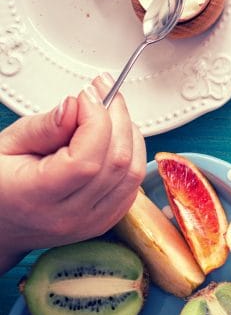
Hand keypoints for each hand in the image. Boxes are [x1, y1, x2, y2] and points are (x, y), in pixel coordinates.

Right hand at [0, 75, 146, 272]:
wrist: (0, 220)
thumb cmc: (0, 182)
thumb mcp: (7, 145)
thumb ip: (43, 127)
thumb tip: (76, 106)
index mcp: (36, 198)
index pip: (86, 160)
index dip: (96, 119)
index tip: (88, 94)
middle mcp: (69, 216)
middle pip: (116, 161)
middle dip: (116, 116)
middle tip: (102, 92)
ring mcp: (92, 222)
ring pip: (133, 171)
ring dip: (129, 133)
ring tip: (109, 111)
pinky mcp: (107, 219)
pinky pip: (134, 183)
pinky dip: (133, 153)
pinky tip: (115, 136)